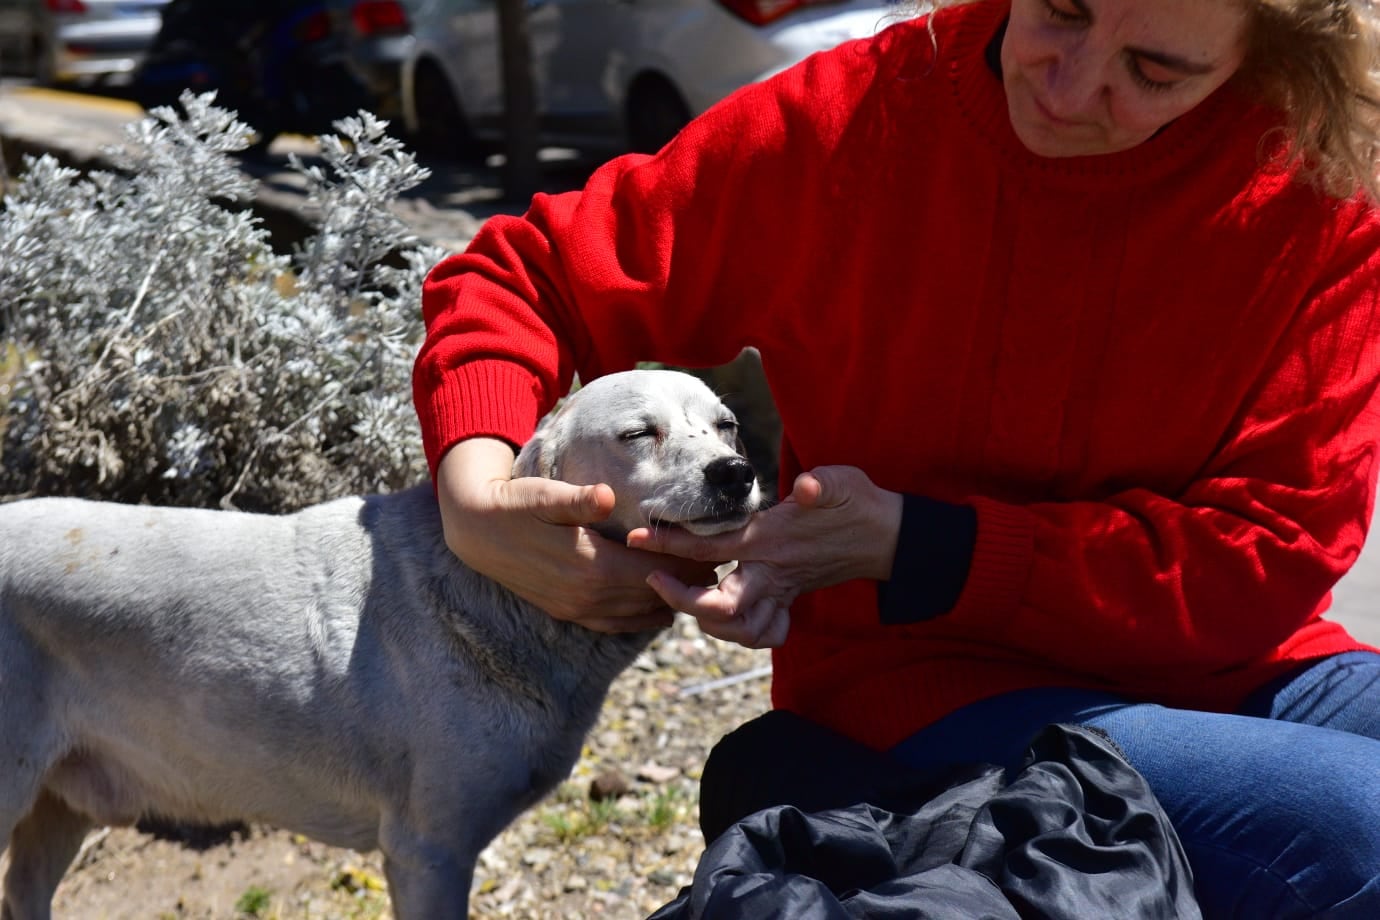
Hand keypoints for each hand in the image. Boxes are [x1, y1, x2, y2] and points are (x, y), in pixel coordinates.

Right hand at [436, 438, 717, 632]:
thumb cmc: (516, 506)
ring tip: (696, 586)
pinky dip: (641, 619)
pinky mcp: (567, 611)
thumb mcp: (543, 494)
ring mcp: (575, 608)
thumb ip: (577, 499)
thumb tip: (607, 496)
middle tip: (717, 570)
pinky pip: (614, 624)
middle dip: (685, 584)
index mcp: (587, 565)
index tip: (714, 555)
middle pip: (650, 595)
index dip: (685, 566)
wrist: (478, 532)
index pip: (651, 570)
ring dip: (667, 602)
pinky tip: (658, 610)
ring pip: (636, 615)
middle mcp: (585, 594)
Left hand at [626, 465, 902, 648]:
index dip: (671, 544)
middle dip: (682, 600)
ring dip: (708, 623)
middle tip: (654, 578)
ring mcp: (781, 590)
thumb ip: (823, 486)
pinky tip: (725, 615)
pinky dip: (741, 632)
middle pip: (720, 607)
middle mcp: (772, 573)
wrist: (888, 537)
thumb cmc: (859, 505)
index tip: (636, 539)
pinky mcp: (787, 596)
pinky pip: (760, 631)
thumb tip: (807, 487)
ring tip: (682, 597)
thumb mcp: (843, 484)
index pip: (711, 547)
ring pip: (738, 630)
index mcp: (771, 542)